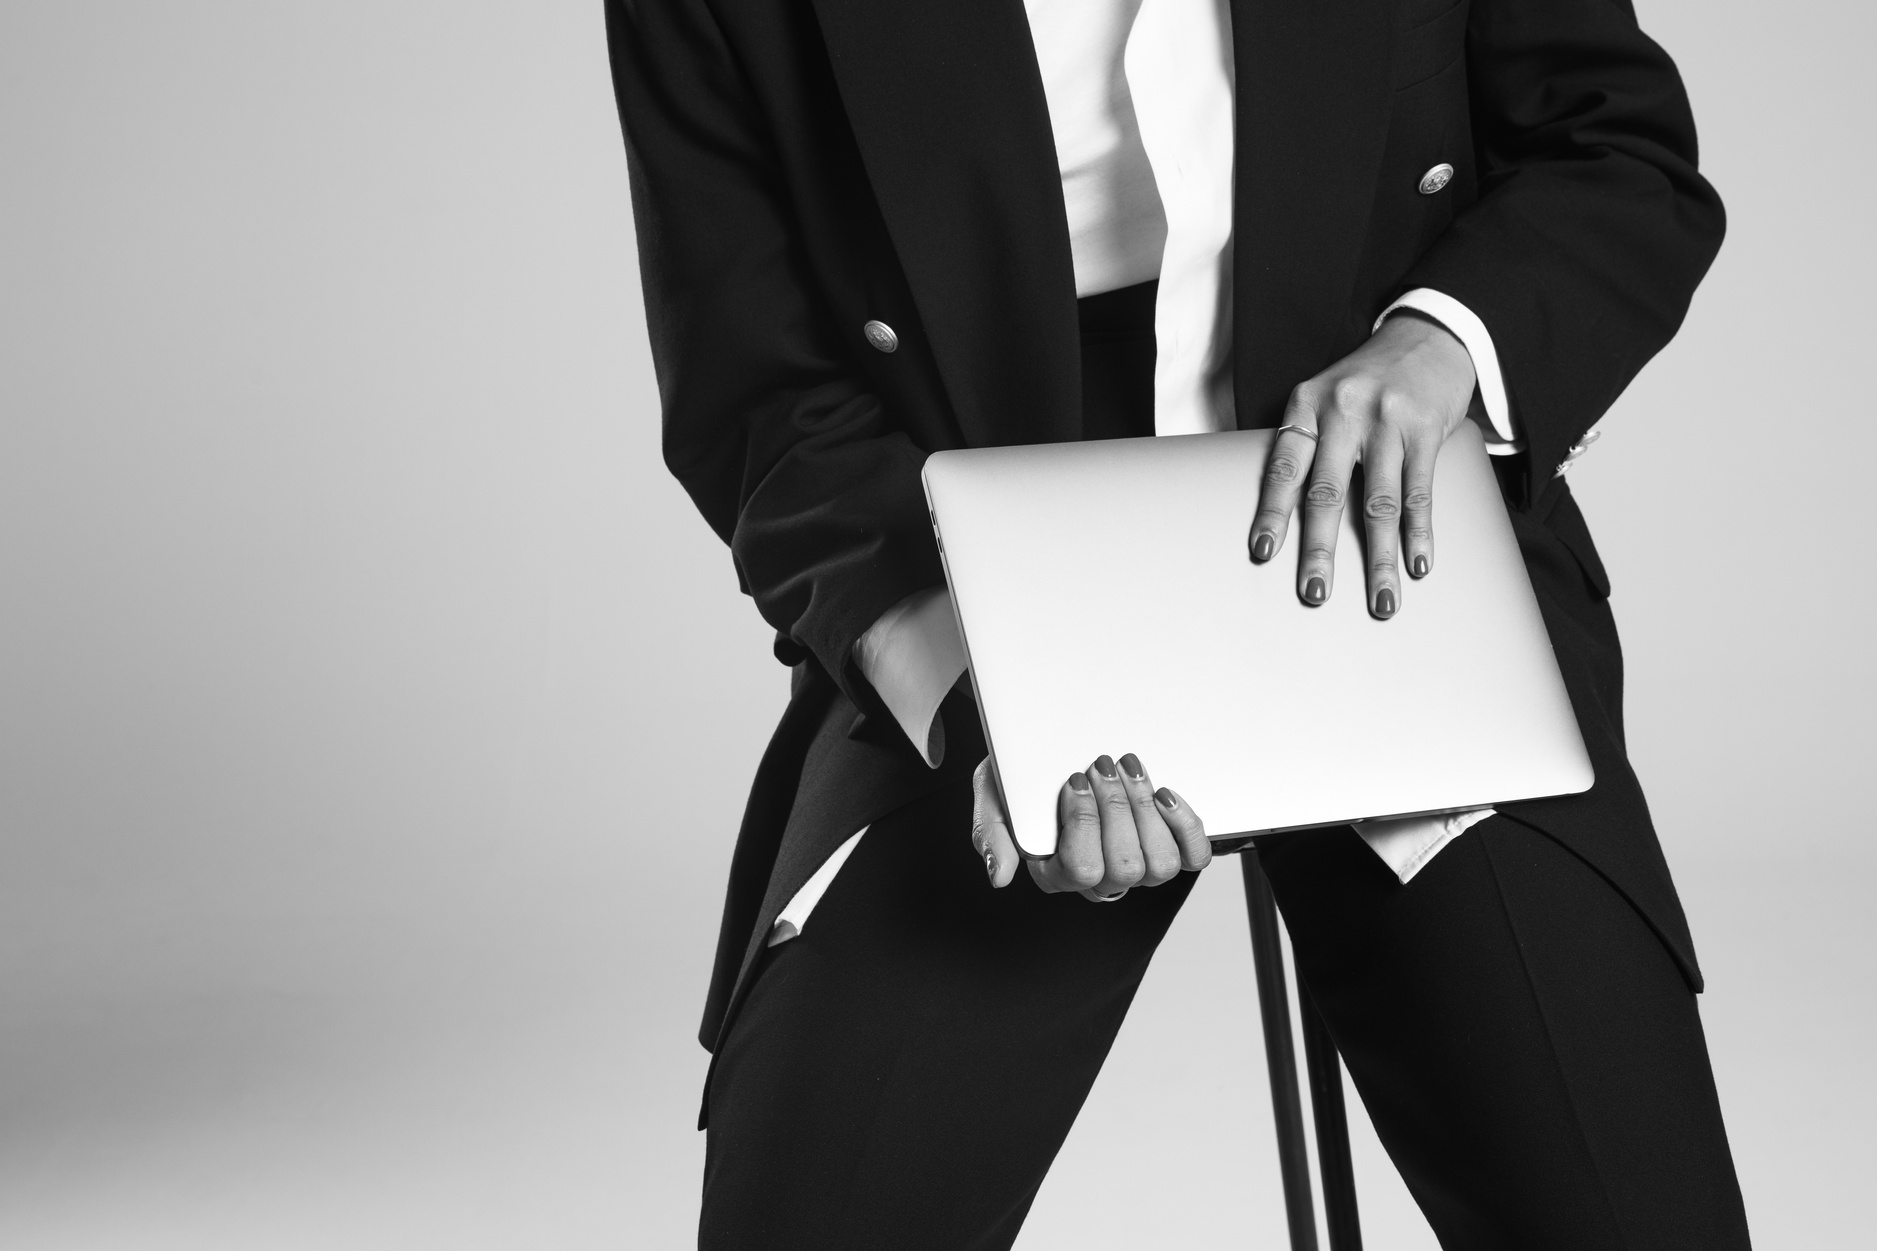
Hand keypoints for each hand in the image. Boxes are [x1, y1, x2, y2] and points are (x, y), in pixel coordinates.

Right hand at [972, 753, 1209, 901]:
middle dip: (1118, 809)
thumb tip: (1000, 877)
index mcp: (1056, 872)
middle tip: (1102, 765)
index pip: (1081, 869)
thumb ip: (990, 834)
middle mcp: (1100, 878)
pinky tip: (1165, 795)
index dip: (1084, 822)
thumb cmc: (1021, 775)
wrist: (1052, 750)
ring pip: (1161, 866)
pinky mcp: (1170, 847)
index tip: (1075, 778)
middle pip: (1125, 868)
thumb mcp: (991, 795)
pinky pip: (1193, 856)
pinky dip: (1185, 826)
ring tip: (1130, 771)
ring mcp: (1138, 866)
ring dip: (1147, 811)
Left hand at [1248, 312, 1476, 617]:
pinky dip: (1419, 533)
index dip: (1272, 512)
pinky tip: (1418, 564)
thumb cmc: (1367, 379)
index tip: (1263, 552)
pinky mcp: (1426, 429)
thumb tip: (1288, 514)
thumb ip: (1309, 443)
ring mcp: (1386, 421)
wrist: (1428, 334)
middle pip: (1327, 493)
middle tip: (1315, 592)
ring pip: (1379, 503)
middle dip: (1321, 550)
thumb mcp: (1326, 398)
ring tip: (1379, 600)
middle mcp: (1343, 412)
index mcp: (1307, 406)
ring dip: (1379, 558)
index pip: (1283, 467)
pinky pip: (1420, 492)